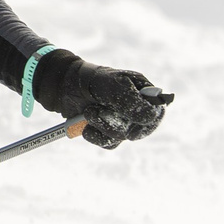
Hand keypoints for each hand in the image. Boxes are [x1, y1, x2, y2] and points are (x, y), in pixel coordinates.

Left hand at [35, 52, 172, 148]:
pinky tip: (86, 124)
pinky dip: (95, 135)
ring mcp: (123, 122)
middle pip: (140, 130)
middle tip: (98, 109)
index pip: (157, 112)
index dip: (148, 120)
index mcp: (144, 93)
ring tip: (90, 111)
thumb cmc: (94, 80)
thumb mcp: (113, 84)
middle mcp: (136, 110)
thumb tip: (149, 118)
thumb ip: (131, 100)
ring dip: (102, 125)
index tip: (132, 119)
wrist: (66, 86)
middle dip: (116, 121)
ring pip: (122, 137)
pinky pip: (109, 144)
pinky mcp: (109, 133)